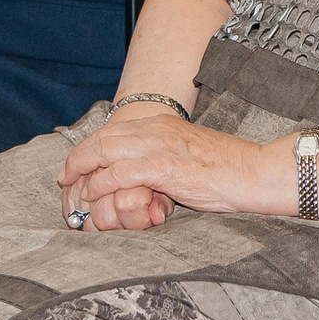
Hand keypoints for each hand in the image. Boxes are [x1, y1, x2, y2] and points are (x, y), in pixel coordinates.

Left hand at [59, 110, 270, 230]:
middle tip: (64, 178)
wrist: (255, 172)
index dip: (89, 148)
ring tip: (71, 190)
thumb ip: (162, 158)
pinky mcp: (164, 166)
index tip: (75, 166)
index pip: (113, 130)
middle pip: (102, 138)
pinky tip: (94, 196)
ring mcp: (160, 144)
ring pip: (104, 151)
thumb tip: (141, 176)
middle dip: (77, 158)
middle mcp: (157, 127)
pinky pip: (120, 173)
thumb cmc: (227, 171)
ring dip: (82, 172)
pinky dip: (101, 184)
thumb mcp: (187, 155)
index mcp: (163, 123)